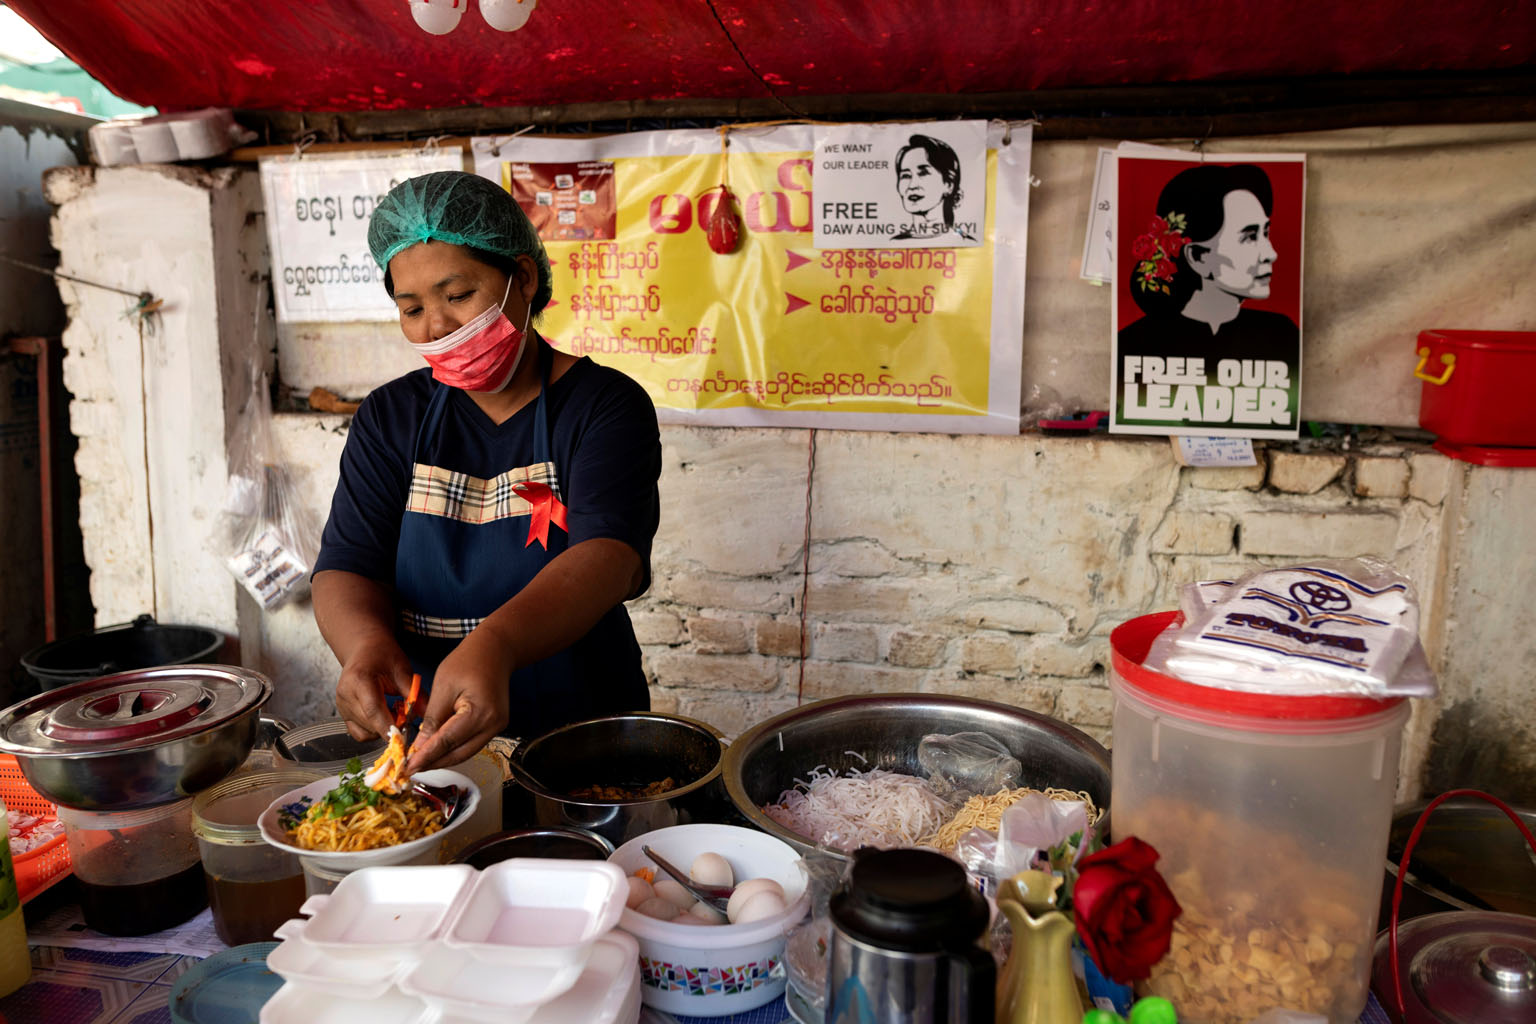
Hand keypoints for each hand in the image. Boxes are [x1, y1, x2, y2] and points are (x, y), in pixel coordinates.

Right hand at [334, 642, 413, 742]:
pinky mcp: (342, 713)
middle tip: (407, 717)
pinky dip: (374, 730)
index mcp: (360, 680)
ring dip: (383, 729)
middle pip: (370, 724)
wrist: (364, 648)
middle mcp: (346, 695)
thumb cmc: (382, 655)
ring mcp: (342, 706)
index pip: (373, 710)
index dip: (389, 727)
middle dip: (391, 727)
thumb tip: (428, 713)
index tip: (404, 738)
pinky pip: (359, 732)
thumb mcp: (402, 669)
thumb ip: (415, 692)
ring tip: (394, 712)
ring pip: (365, 732)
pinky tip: (384, 716)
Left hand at [404, 624, 512, 771]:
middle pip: (459, 753)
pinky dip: (453, 749)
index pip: (448, 742)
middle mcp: (493, 725)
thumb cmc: (469, 661)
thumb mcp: (443, 687)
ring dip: (443, 758)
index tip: (408, 766)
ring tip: (420, 762)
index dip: (426, 756)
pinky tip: (437, 750)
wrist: (495, 650)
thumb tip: (420, 747)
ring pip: (466, 752)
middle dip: (434, 763)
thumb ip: (432, 719)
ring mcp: (496, 727)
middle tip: (410, 769)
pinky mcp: (494, 726)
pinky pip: (471, 743)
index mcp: (481, 713)